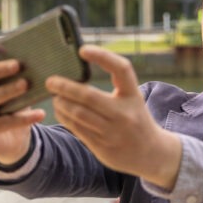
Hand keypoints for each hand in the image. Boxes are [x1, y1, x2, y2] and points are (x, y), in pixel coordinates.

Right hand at [0, 44, 43, 163]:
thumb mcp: (13, 88)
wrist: (12, 140)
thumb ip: (17, 74)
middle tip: (18, 65)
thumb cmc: (12, 106)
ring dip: (6, 90)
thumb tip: (36, 57)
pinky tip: (40, 114)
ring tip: (26, 85)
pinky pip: (2, 123)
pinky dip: (23, 118)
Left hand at [47, 46, 182, 187]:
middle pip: (89, 95)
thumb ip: (117, 86)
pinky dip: (65, 117)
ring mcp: (113, 132)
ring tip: (55, 96)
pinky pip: (77, 129)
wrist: (151, 152)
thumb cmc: (137, 119)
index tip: (82, 49)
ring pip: (78, 113)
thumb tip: (84, 68)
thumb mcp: (133, 99)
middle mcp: (124, 113)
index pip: (121, 69)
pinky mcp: (102, 146)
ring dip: (61, 103)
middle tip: (51, 81)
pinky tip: (60, 110)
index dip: (102, 56)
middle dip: (65, 86)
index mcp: (133, 96)